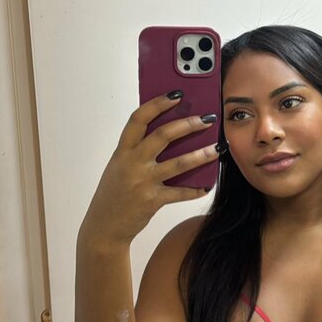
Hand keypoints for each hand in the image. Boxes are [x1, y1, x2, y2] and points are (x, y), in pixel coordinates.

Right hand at [80, 93, 218, 246]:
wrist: (104, 227)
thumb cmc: (115, 192)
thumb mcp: (120, 166)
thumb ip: (138, 150)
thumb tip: (172, 133)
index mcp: (122, 150)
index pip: (138, 119)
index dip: (157, 104)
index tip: (176, 95)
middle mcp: (132, 163)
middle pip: (163, 135)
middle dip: (188, 124)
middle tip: (207, 119)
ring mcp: (142, 182)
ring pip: (178, 163)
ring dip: (201, 155)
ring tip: (217, 148)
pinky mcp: (151, 201)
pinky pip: (180, 192)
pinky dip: (195, 189)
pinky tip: (207, 185)